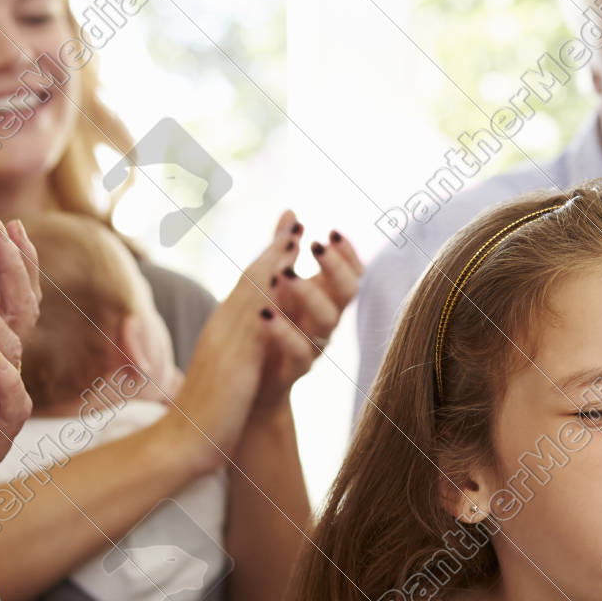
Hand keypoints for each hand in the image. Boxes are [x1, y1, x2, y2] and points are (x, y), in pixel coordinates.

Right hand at [165, 213, 303, 471]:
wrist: (181, 444)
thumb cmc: (204, 416)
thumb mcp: (227, 376)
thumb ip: (238, 355)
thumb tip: (249, 345)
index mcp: (222, 333)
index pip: (247, 288)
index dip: (267, 260)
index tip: (286, 234)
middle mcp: (222, 330)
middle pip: (249, 280)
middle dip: (273, 248)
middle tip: (294, 216)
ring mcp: (226, 343)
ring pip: (252, 294)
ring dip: (273, 261)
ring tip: (294, 234)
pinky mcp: (234, 361)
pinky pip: (254, 322)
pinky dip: (270, 297)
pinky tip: (286, 279)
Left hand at [251, 227, 362, 415]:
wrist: (251, 388)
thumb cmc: (268, 330)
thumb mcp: (272, 284)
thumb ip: (283, 250)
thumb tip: (291, 212)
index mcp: (324, 297)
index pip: (350, 272)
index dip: (348, 253)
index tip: (333, 232)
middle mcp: (325, 320)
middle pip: (348, 292)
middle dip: (335, 267)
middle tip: (317, 245)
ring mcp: (314, 345)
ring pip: (327, 321)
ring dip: (309, 294)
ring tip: (284, 274)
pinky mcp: (294, 370)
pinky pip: (299, 352)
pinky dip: (283, 332)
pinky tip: (264, 313)